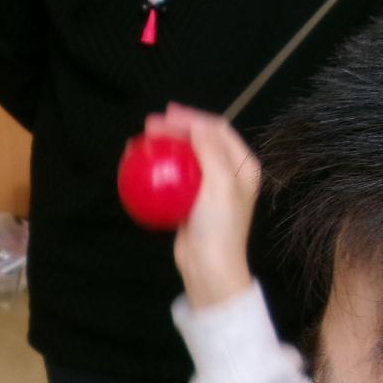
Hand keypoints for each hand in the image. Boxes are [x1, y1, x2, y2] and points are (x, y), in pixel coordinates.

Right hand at [147, 104, 259, 309]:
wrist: (209, 267)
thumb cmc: (219, 227)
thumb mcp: (221, 184)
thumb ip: (211, 151)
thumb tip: (197, 124)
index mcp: (242, 166)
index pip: (216, 130)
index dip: (192, 117)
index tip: (167, 115)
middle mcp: (228, 173)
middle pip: (199, 140)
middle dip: (174, 128)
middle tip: (149, 126)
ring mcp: (208, 188)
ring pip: (183, 158)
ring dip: (163, 146)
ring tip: (143, 141)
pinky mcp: (190, 202)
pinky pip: (172, 179)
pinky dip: (156, 170)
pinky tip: (140, 167)